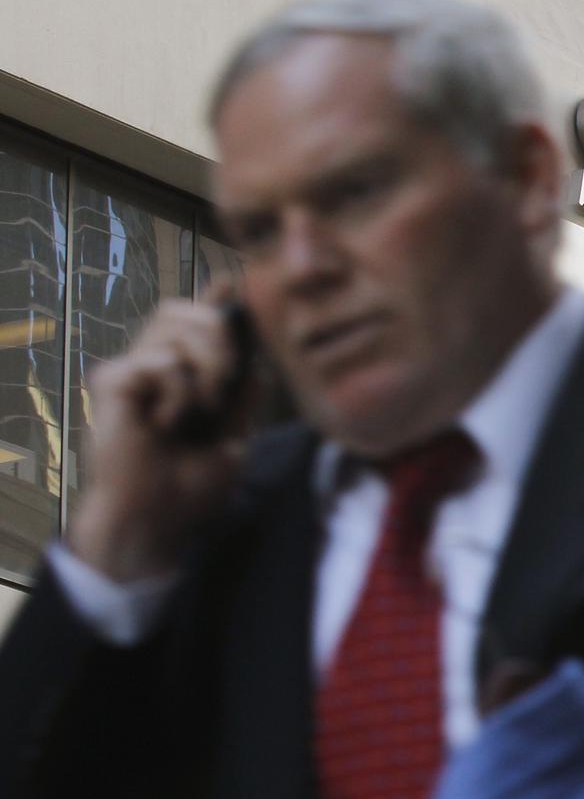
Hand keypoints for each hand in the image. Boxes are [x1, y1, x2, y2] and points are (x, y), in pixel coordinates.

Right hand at [66, 286, 255, 581]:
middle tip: (225, 384)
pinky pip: (158, 362)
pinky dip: (176, 394)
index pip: (196, 321)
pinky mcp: (111, 382)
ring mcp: (130, 371)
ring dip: (204, 368)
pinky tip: (164, 424)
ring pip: (172, 325)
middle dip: (218, 336)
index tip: (233, 279)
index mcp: (183, 376)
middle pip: (182, 310)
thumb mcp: (235, 436)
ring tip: (200, 410)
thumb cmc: (192, 485)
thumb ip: (244, 394)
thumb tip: (257, 354)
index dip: (214, 297)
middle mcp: (153, 366)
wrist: (161, 519)